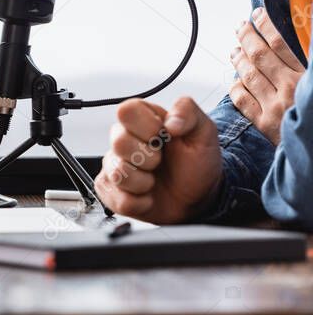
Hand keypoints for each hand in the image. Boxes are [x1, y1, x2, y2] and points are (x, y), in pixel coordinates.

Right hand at [94, 97, 222, 223]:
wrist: (196, 198)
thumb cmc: (196, 163)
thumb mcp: (204, 132)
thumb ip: (189, 112)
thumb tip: (171, 122)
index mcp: (141, 119)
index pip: (126, 111)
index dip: (147, 126)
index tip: (165, 136)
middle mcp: (122, 140)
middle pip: (119, 143)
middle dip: (149, 158)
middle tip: (161, 161)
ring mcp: (113, 165)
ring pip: (118, 174)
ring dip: (145, 183)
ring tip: (155, 180)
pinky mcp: (110, 191)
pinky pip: (119, 200)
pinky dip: (140, 203)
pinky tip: (148, 197)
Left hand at [230, 7, 304, 144]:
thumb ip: (309, 61)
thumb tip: (306, 42)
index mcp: (306, 78)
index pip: (281, 45)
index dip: (266, 27)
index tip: (257, 15)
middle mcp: (289, 91)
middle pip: (260, 57)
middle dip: (247, 37)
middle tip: (240, 26)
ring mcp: (275, 108)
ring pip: (248, 76)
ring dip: (238, 59)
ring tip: (234, 49)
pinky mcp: (265, 125)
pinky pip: (243, 101)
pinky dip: (236, 86)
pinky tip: (235, 79)